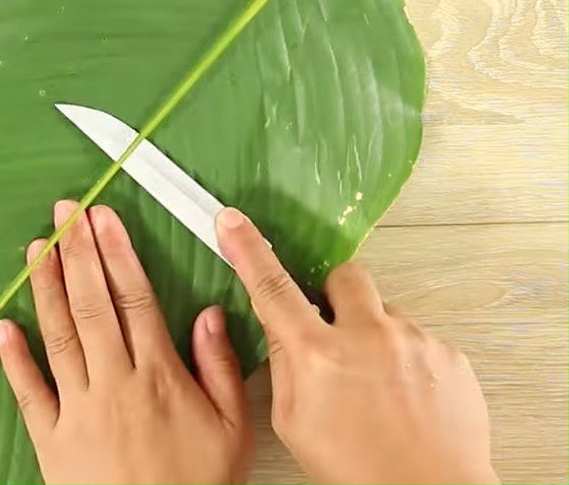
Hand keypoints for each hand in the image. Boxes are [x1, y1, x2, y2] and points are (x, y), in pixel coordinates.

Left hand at [0, 200, 252, 484]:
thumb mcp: (233, 430)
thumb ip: (220, 366)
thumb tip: (210, 312)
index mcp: (158, 375)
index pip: (134, 298)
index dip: (116, 252)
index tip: (103, 218)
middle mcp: (114, 383)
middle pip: (92, 305)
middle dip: (77, 252)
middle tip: (65, 212)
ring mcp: (78, 410)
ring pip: (59, 336)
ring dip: (46, 287)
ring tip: (36, 248)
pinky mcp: (51, 441)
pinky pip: (28, 394)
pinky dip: (13, 359)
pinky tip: (3, 326)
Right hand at [215, 207, 497, 484]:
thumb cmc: (359, 472)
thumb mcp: (296, 423)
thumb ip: (285, 365)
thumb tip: (283, 329)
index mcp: (318, 356)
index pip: (273, 287)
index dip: (248, 249)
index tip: (232, 222)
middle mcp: (367, 337)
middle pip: (344, 275)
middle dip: (336, 294)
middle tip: (337, 329)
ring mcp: (413, 341)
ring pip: (384, 310)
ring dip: (374, 334)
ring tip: (379, 383)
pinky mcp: (448, 354)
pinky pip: (418, 337)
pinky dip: (407, 358)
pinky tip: (405, 394)